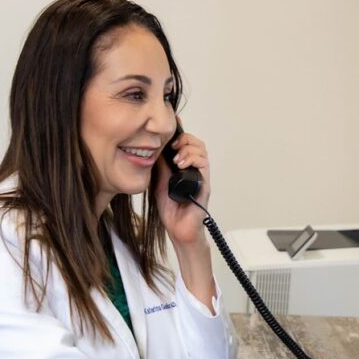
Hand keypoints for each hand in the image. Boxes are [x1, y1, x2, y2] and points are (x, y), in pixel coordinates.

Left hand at [156, 128, 210, 247]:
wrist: (178, 229)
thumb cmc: (171, 209)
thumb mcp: (159, 182)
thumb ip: (160, 166)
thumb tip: (154, 148)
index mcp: (184, 167)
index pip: (187, 144)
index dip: (180, 134)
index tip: (170, 129)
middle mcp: (194, 170)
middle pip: (197, 143)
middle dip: (184, 139)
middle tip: (172, 145)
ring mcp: (201, 176)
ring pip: (202, 150)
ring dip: (188, 148)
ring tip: (176, 158)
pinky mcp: (204, 184)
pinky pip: (204, 164)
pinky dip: (192, 159)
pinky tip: (181, 164)